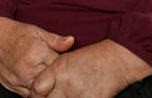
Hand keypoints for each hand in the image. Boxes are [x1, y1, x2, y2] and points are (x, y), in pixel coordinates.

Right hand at [0, 17, 74, 95]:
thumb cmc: (15, 33)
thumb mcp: (37, 31)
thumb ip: (55, 40)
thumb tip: (72, 41)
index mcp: (37, 53)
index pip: (59, 66)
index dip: (64, 66)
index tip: (67, 63)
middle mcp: (28, 70)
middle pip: (51, 81)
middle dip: (56, 77)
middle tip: (58, 71)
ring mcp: (19, 81)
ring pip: (41, 91)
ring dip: (46, 86)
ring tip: (48, 77)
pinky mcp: (12, 88)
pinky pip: (29, 95)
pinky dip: (35, 91)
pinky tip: (38, 83)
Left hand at [29, 39, 151, 97]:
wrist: (116, 60)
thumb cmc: (92, 58)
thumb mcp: (66, 59)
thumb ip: (51, 75)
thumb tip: (37, 91)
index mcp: (58, 69)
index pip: (36, 89)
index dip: (35, 96)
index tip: (37, 97)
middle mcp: (66, 83)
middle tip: (54, 97)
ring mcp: (78, 95)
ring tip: (68, 95)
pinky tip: (81, 96)